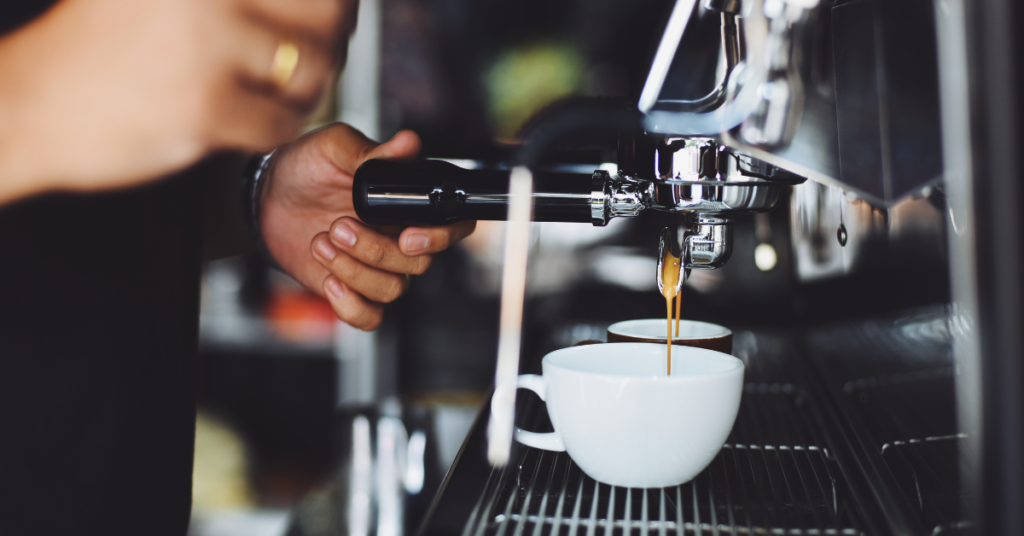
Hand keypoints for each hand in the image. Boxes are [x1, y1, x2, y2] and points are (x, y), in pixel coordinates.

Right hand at [0, 0, 354, 203]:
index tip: (336, 15)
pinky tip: (246, 120)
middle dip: (329, 44)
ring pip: (309, 72)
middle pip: (322, 17)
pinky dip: (272, 128)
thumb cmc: (102, 48)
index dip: (334, 2)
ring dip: (304, 90)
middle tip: (314, 57)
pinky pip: (279, 124)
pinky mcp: (204, 109)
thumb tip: (329, 5)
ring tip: (273, 91)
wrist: (33, 104)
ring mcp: (204, 49)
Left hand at [260, 123, 476, 329]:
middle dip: (376, 249)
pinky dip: (351, 306)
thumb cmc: (305, 168)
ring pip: (393, 289)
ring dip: (354, 270)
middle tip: (339, 225)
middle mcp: (401, 238)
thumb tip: (409, 143)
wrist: (265, 199)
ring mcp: (378, 267)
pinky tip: (329, 280)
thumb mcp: (333, 147)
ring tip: (322, 242)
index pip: (454, 226)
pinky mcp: (353, 290)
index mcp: (408, 203)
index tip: (407, 235)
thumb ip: (371, 151)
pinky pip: (371, 317)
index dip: (442, 237)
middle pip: (418, 263)